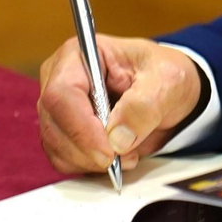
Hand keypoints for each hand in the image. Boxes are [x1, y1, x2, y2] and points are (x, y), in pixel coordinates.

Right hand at [36, 35, 202, 175]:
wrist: (169, 91)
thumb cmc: (164, 75)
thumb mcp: (167, 80)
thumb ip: (143, 106)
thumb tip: (117, 137)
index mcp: (79, 54)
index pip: (62, 94)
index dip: (81, 127)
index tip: (108, 152)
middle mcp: (60, 80)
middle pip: (53, 124)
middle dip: (87, 150)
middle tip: (122, 158)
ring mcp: (58, 108)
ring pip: (56, 146)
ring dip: (90, 161)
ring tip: (127, 154)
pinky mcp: (64, 132)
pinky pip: (65, 159)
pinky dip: (89, 167)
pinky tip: (116, 157)